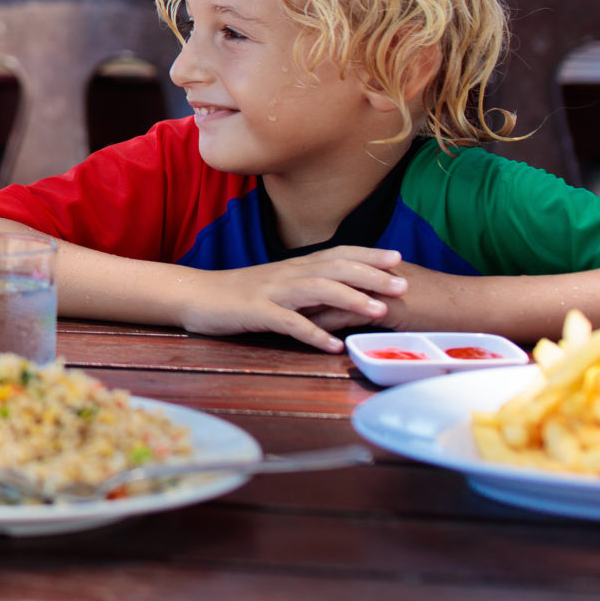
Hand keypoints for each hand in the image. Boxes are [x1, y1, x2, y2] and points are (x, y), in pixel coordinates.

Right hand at [175, 248, 407, 351]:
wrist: (196, 295)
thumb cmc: (239, 294)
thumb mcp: (278, 286)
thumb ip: (308, 288)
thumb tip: (342, 296)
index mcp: (294, 267)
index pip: (337, 254)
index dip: (368, 255)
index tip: (398, 258)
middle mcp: (287, 274)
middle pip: (335, 268)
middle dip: (371, 275)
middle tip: (403, 284)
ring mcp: (272, 292)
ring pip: (317, 290)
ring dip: (350, 299)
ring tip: (378, 312)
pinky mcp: (257, 312)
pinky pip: (289, 322)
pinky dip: (313, 333)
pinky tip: (333, 346)